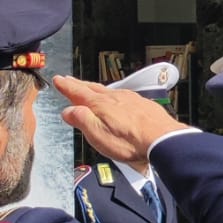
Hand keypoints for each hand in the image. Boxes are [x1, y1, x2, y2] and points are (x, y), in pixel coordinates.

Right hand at [54, 77, 180, 162]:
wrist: (164, 140)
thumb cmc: (130, 142)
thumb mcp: (98, 135)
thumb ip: (81, 120)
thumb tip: (68, 111)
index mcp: (100, 104)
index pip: (78, 92)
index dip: (67, 86)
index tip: (59, 80)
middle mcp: (115, 97)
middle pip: (92, 89)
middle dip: (79, 84)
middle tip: (69, 80)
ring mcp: (131, 99)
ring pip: (109, 91)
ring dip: (96, 89)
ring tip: (89, 88)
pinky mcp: (144, 105)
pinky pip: (124, 96)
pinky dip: (114, 96)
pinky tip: (117, 99)